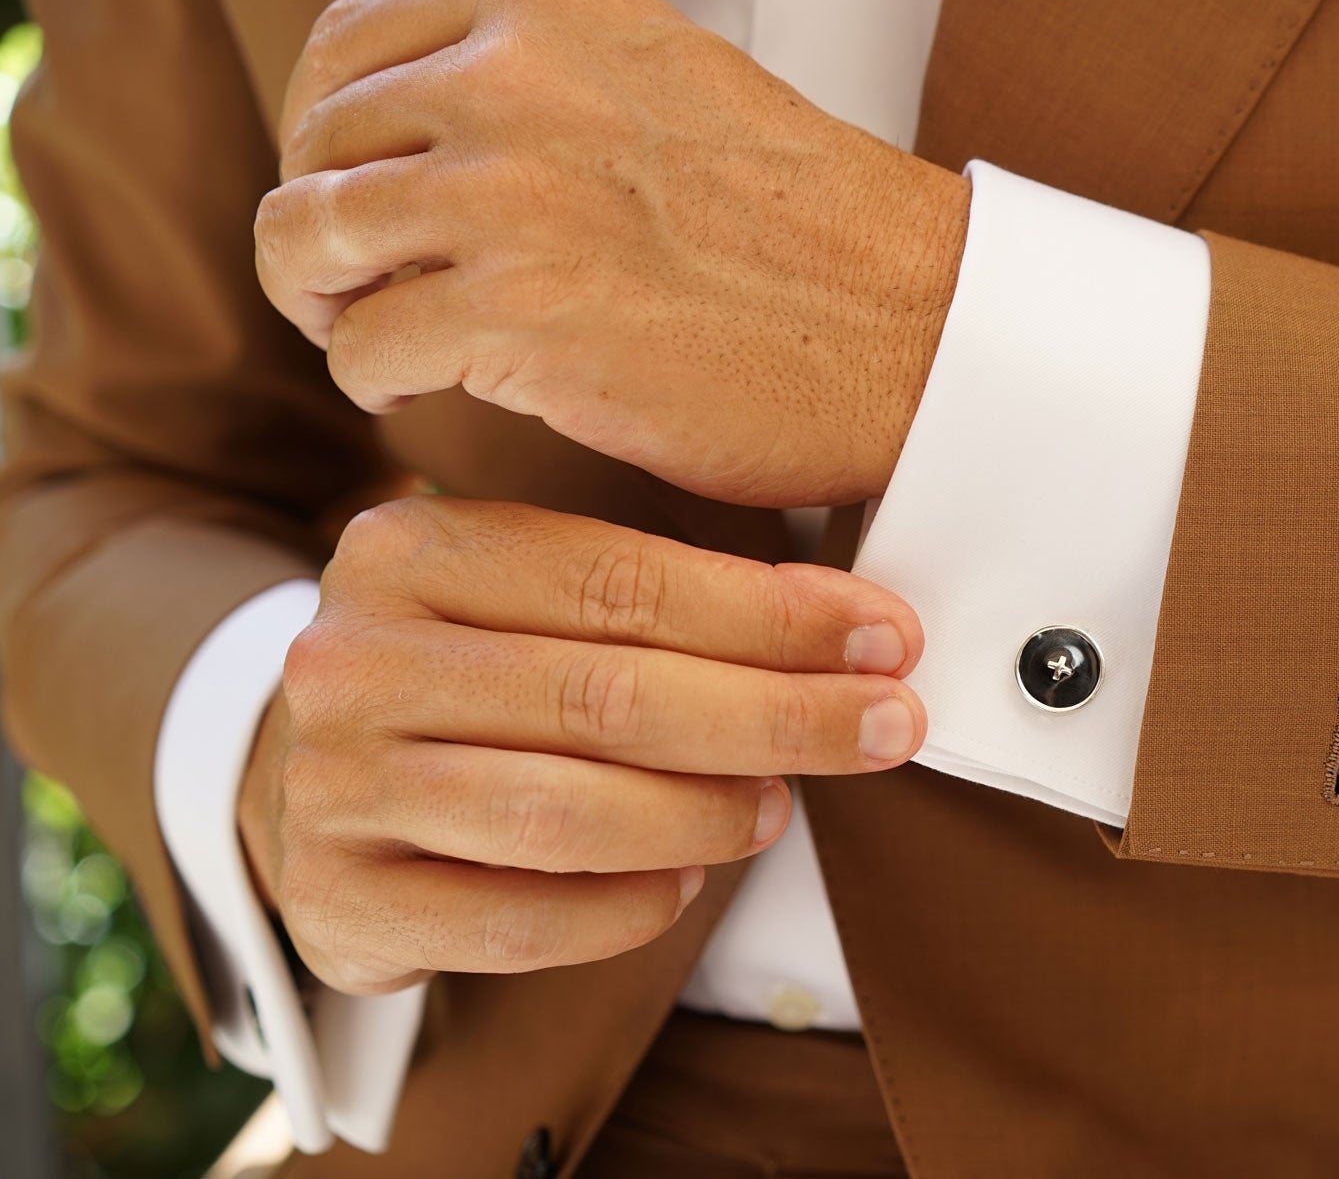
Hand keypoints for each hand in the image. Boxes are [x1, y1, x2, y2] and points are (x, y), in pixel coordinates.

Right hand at [237, 495, 925, 995]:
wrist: (317, 775)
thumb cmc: (474, 673)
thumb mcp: (533, 595)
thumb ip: (663, 597)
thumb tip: (860, 633)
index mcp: (409, 549)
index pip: (620, 581)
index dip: (772, 616)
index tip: (888, 639)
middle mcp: (353, 659)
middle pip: (607, 697)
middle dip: (777, 715)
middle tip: (887, 727)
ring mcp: (332, 785)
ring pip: (567, 813)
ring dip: (707, 813)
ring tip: (781, 807)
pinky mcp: (338, 901)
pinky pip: (518, 922)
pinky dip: (627, 908)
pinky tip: (686, 880)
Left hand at [254, 0, 970, 507]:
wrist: (910, 327)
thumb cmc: (798, 227)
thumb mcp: (651, 80)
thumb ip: (527, 79)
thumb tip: (395, 136)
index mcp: (544, 0)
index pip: (342, 51)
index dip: (325, 139)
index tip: (356, 199)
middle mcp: (511, 76)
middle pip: (316, 153)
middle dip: (326, 236)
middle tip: (371, 293)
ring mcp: (509, 194)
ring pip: (306, 244)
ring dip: (330, 307)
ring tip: (384, 341)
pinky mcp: (516, 314)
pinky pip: (360, 349)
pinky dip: (378, 384)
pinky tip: (435, 392)